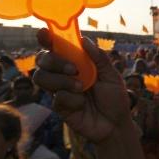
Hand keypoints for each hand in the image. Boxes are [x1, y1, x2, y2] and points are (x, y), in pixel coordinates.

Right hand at [33, 28, 130, 144]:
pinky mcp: (59, 106)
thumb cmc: (115, 98)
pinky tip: (82, 104)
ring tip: (81, 88)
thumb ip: (99, 58)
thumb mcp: (112, 75)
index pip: (57, 46)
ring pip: (41, 77)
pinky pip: (56, 97)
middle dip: (54, 61)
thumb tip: (84, 40)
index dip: (47, 38)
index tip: (44, 34)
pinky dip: (72, 99)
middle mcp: (64, 73)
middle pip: (42, 59)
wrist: (116, 125)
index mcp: (77, 62)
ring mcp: (59, 90)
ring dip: (62, 80)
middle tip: (74, 69)